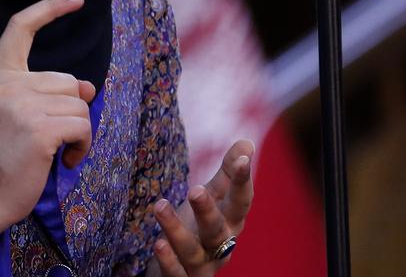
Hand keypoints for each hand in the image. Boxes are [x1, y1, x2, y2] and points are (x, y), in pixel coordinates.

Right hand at [0, 0, 96, 227]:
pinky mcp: (38, 128)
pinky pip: (83, 126)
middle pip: (68, 80)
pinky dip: (83, 146)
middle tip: (50, 138)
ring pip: (80, 105)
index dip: (50, 8)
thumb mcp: (23, 115)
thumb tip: (87, 87)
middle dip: (71, 110)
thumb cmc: (8, 157)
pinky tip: (64, 161)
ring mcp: (20, 105)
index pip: (20, 28)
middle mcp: (6, 84)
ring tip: (54, 152)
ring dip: (79, 132)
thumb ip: (49, 93)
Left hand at [151, 139, 254, 275]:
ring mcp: (201, 266)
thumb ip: (227, 174)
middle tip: (195, 189)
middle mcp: (219, 247)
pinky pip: (176, 274)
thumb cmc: (200, 230)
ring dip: (176, 230)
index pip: (240, 202)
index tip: (243, 157)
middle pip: (216, 230)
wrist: (182, 270)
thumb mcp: (213, 200)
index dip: (243, 181)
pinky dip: (168, 261)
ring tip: (159, 206)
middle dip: (208, 210)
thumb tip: (247, 142)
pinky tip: (158, 244)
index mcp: (230, 224)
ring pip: (191, 252)